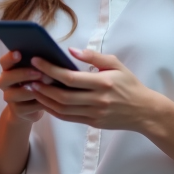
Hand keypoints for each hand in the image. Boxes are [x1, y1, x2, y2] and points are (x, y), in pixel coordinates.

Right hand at [0, 50, 46, 123]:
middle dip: (22, 74)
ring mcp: (9, 97)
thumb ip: (39, 65)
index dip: (10, 57)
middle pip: (6, 78)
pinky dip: (37, 103)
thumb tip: (51, 58)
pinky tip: (48, 100)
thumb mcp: (37, 72)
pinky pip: (25, 107)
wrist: (33, 107)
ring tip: (45, 87)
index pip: (4, 62)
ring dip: (30, 90)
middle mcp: (5, 83)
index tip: (19, 54)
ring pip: (14, 94)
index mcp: (9, 69)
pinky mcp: (17, 110)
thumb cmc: (38, 83)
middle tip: (38, 73)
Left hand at [23, 48, 158, 131]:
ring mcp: (94, 113)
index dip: (50, 69)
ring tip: (32, 89)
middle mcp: (97, 100)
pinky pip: (67, 118)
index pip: (70, 77)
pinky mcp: (92, 123)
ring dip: (44, 99)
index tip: (36, 61)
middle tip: (28, 77)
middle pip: (63, 95)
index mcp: (103, 82)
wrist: (144, 111)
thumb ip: (93, 56)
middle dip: (42, 86)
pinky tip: (44, 101)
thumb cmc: (129, 84)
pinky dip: (53, 110)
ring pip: (62, 109)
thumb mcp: (116, 64)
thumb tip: (70, 50)